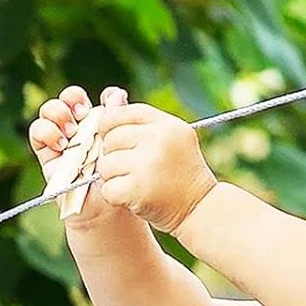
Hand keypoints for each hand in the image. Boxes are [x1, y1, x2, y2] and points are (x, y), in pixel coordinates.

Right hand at [28, 83, 127, 226]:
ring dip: (58, 113)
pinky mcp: (47, 154)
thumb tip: (116, 94)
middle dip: (72, 97)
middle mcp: (79, 128)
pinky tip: (61, 143)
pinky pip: (37, 133)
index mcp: (99, 123)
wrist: (106, 209)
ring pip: (50, 111)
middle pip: (68, 99)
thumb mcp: (122, 148)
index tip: (108, 102)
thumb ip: (118, 121)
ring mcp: (62, 140)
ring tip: (72, 130)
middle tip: (82, 111)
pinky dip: (45, 130)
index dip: (98, 95)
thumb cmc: (118, 180)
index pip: (93, 98)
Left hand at [96, 99, 218, 233]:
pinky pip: (108, 188)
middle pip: (110, 139)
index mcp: (166, 125)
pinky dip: (114, 196)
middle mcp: (158, 140)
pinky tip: (131, 198)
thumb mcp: (170, 138)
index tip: (112, 139)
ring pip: (105, 165)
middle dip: (112, 155)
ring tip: (133, 183)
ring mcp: (148, 165)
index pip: (121, 114)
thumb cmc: (180, 173)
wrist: (199, 209)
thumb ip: (140, 121)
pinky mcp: (139, 189)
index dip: (109, 125)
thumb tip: (110, 96)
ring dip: (112, 178)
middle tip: (129, 168)